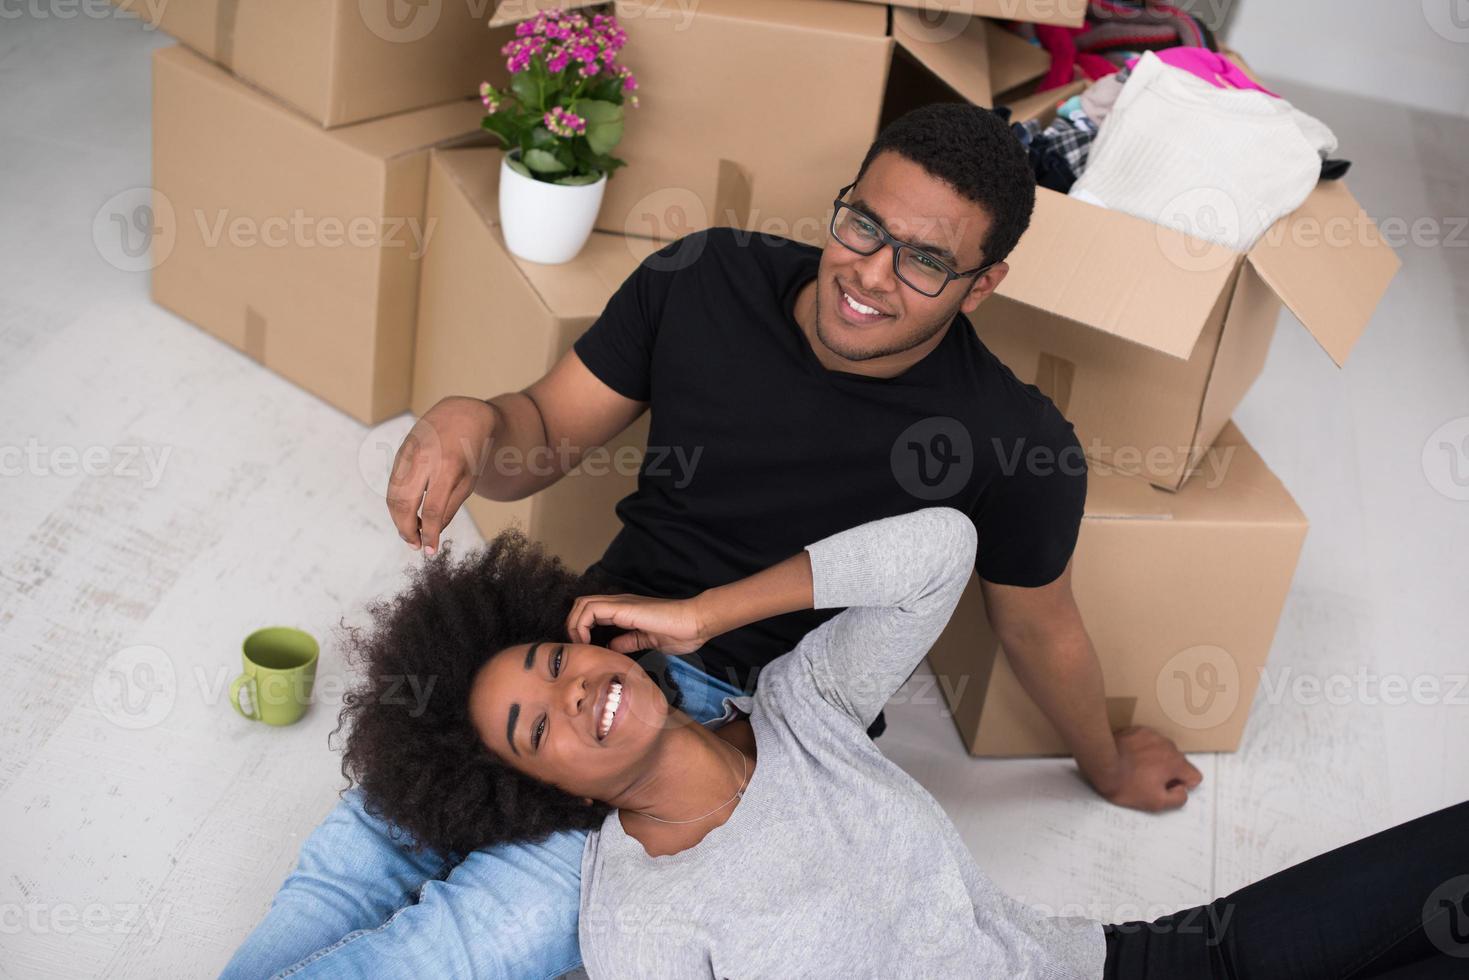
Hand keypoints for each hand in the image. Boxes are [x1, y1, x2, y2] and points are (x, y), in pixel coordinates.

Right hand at [386, 396, 495, 552]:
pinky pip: (393, 484)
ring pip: (393, 495)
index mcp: (448, 466)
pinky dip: (396, 504)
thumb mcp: (470, 481)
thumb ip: (450, 506)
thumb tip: (432, 532)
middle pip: (404, 503)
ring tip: (411, 535)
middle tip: (415, 546)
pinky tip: (407, 515)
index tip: (430, 552)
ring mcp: (408, 453)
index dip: (430, 534)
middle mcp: (424, 458)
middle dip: (407, 530)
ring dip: (398, 520)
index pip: (432, 509)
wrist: (464, 414)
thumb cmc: (471, 451)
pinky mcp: (400, 452)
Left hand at [566, 593, 712, 655]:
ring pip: (582, 604)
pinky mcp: (623, 608)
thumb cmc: (679, 632)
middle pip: (582, 605)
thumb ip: (628, 642)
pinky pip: (591, 609)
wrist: (695, 622)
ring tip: (580, 645)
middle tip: (578, 648)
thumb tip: (611, 647)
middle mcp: (619, 604)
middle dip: (572, 626)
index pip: (591, 612)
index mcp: (625, 611)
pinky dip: (581, 625)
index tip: (585, 650)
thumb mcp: (647, 641)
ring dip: (574, 625)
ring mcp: (621, 603)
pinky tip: (587, 641)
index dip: (581, 629)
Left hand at [1084, 726, 1202, 811]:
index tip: (1165, 788)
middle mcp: (1169, 745)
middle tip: (1148, 780)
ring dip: (1156, 759)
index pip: (1194, 776)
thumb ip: (1178, 798)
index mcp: (1176, 763)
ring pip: (1163, 751)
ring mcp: (1153, 735)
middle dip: (1168, 772)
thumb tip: (1182, 790)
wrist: (1101, 763)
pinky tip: (1131, 757)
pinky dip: (1143, 749)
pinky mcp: (1138, 730)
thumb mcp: (1156, 803)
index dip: (1181, 786)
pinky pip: (1149, 741)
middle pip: (1178, 763)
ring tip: (1137, 768)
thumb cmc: (1127, 785)